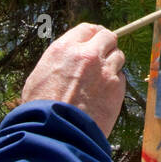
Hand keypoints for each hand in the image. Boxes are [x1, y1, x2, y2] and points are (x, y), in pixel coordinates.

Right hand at [21, 22, 125, 138]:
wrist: (56, 132)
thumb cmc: (41, 108)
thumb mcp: (39, 77)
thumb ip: (58, 62)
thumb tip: (66, 60)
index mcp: (65, 48)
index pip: (87, 29)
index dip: (93, 34)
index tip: (95, 40)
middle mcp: (88, 55)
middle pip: (108, 37)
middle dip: (107, 45)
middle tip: (103, 55)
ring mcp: (105, 70)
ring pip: (118, 56)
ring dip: (113, 63)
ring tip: (102, 78)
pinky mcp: (117, 88)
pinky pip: (121, 78)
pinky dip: (115, 83)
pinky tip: (104, 94)